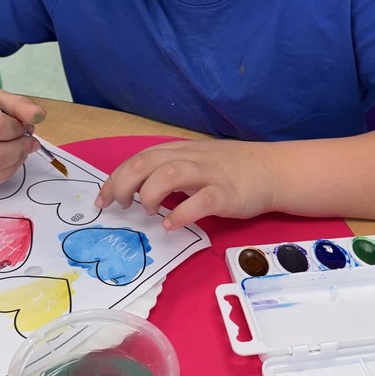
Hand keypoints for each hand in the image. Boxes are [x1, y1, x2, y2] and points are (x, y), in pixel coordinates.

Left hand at [95, 139, 279, 229]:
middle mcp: (190, 158)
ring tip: (147, 212)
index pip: (138, 159)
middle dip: (124, 183)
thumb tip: (135, 190)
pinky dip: (181, 213)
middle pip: (147, 163)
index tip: (102, 199)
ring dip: (150, 193)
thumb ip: (168, 172)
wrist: (273, 171)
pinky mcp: (226, 193)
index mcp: (179, 151)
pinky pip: (201, 200)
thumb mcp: (194, 163)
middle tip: (118, 206)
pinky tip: (171, 224)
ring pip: (170, 173)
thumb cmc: (230, 170)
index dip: (116, 178)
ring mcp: (209, 174)